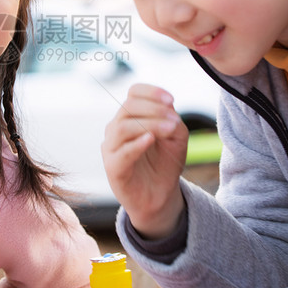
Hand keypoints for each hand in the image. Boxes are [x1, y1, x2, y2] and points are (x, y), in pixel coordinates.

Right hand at [103, 83, 188, 238]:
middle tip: (174, 119)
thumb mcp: (176, 137)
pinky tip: (151, 139)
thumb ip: (172, 120)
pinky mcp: (113, 168)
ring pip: (123, 127)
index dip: (151, 92)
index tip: (171, 100)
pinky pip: (121, 152)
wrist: (159, 195)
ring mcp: (111, 148)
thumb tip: (167, 109)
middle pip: (128, 107)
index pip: (133, 93)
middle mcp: (116, 128)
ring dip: (149, 124)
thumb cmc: (164, 163)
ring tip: (169, 129)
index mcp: (130, 117)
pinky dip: (136, 143)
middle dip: (154, 109)